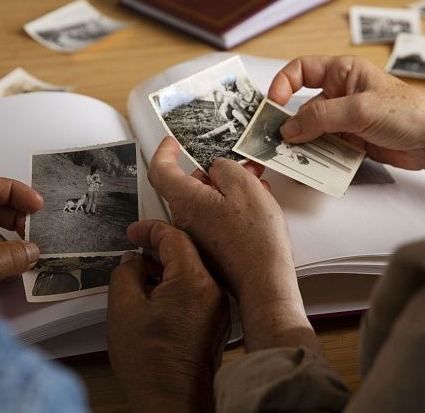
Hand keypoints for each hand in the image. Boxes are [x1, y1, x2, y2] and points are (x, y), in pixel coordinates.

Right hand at [107, 220, 229, 412]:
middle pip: (187, 252)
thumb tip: (133, 260)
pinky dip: (177, 283)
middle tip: (135, 250)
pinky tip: (157, 293)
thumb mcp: (123, 308)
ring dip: (167, 266)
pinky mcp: (215, 322)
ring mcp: (218, 307)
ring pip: (192, 270)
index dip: (150, 230)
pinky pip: (197, 289)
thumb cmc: (151, 365)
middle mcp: (213, 291)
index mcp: (194, 282)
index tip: (134, 232)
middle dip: (158, 247)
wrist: (171, 402)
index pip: (174, 237)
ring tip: (141, 273)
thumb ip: (126, 272)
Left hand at [147, 138, 319, 353]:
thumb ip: (225, 168)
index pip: (160, 170)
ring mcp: (196, 236)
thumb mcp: (244, 186)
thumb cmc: (254, 238)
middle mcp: (185, 219)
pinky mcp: (209, 248)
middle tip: (242, 165)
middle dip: (214, 172)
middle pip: (190, 185)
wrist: (264, 281)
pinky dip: (230, 207)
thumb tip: (217, 170)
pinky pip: (214, 219)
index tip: (172, 143)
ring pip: (206, 202)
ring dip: (227, 189)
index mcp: (186, 201)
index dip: (165, 152)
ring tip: (257, 184)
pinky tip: (254, 206)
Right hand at [268, 55, 424, 177]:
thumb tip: (289, 128)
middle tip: (278, 142)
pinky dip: (318, 159)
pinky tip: (314, 168)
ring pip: (312, 132)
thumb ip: (320, 117)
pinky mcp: (350, 141)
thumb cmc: (409, 112)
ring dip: (304, 146)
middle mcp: (340, 94)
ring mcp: (344, 119)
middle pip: (302, 108)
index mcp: (342, 73)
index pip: (301, 71)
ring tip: (295, 159)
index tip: (273, 104)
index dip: (283, 84)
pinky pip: (325, 149)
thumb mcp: (359, 109)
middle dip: (291, 126)